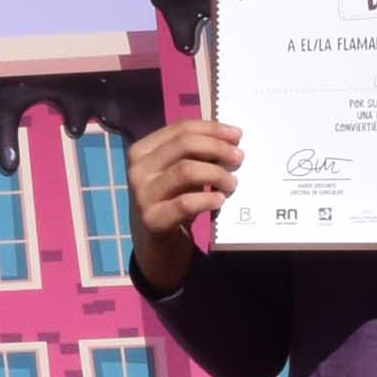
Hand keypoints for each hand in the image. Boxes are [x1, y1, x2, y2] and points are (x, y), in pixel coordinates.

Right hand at [128, 119, 239, 290]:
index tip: (237, 134)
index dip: (212, 129)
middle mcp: (138, 170)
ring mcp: (143, 195)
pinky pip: (185, 203)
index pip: (180, 129)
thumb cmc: (171, 203)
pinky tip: (219, 200)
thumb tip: (229, 139)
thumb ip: (196, 155)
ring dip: (216, 174)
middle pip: (184, 145)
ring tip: (231, 184)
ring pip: (186, 170)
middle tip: (238, 158)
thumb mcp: (178, 175)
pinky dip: (207, 199)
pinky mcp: (152, 220)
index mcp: (142, 151)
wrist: (156, 248)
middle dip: (217, 147)